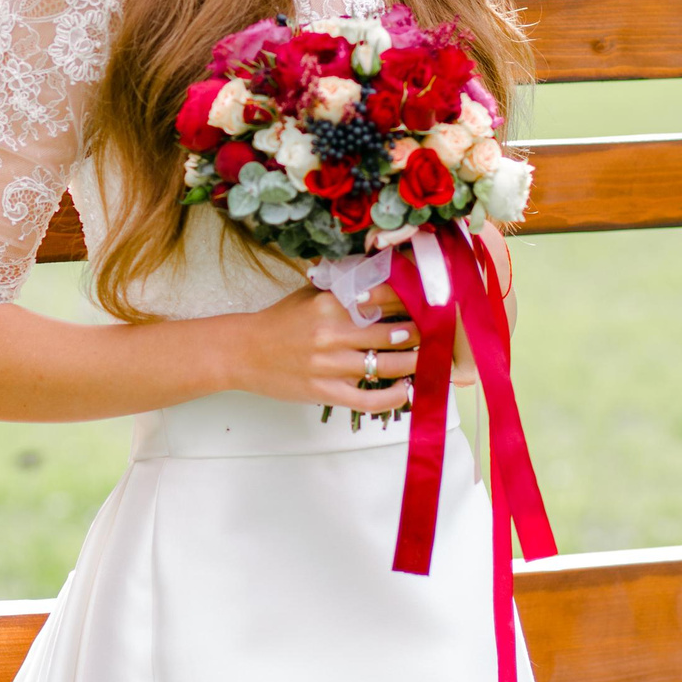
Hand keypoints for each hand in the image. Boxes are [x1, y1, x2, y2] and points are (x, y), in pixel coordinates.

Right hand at [215, 283, 429, 415]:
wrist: (242, 352)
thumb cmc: (279, 323)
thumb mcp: (308, 295)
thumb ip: (342, 289)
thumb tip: (383, 281)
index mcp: (329, 303)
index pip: (384, 299)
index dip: (412, 302)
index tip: (430, 304)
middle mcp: (332, 332)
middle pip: (393, 333)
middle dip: (421, 334)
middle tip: (438, 334)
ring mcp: (329, 364)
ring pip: (386, 365)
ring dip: (414, 363)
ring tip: (429, 360)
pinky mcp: (325, 391)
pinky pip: (369, 399)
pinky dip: (394, 397)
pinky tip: (407, 390)